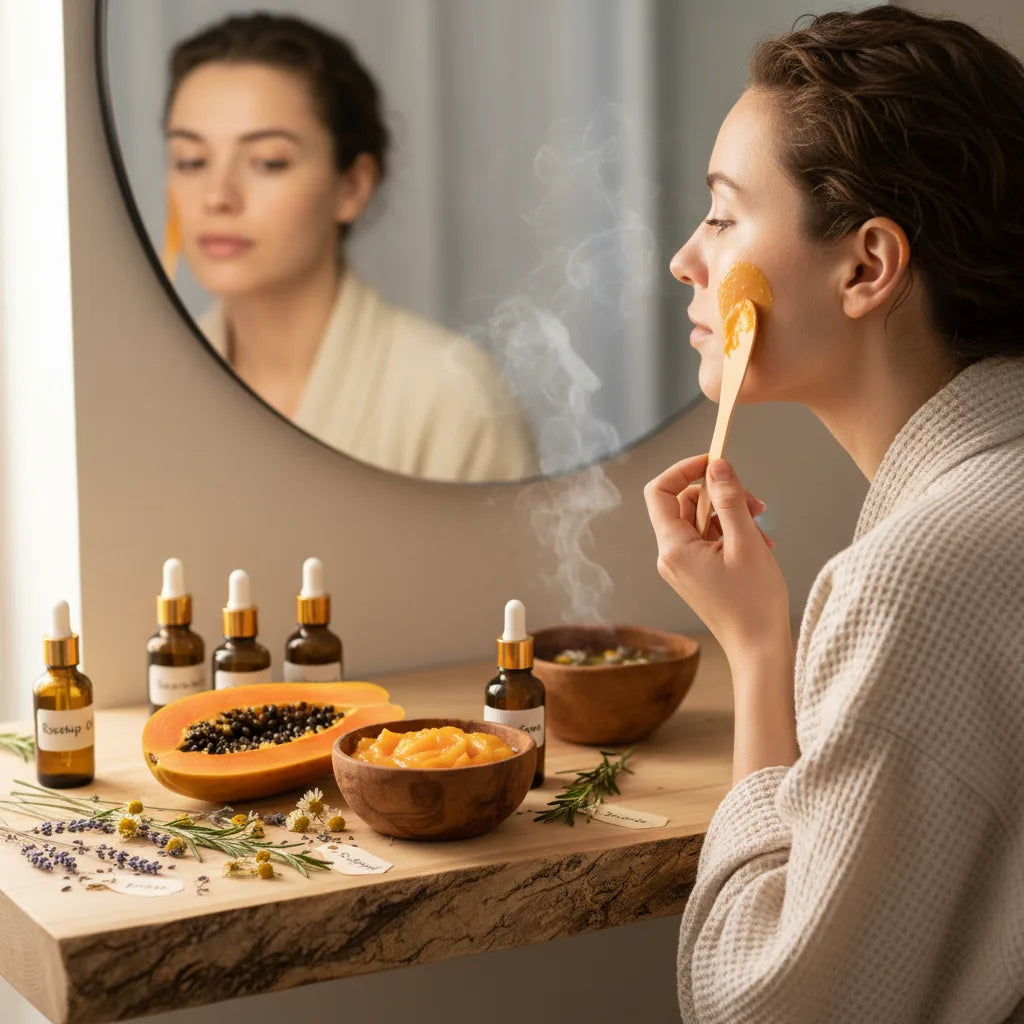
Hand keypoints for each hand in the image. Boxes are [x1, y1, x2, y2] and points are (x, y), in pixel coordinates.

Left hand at [644, 454, 790, 668]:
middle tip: (754, 503)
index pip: (659, 490)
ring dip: (730, 514)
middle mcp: (670, 556)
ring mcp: (682, 566)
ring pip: (700, 520)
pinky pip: (707, 540)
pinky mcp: (696, 574)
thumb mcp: (746, 542)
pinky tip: (760, 545)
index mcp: (674, 547)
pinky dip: (731, 534)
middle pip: (684, 503)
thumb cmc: (754, 602)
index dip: (684, 469)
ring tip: (762, 526)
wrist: (758, 649)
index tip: (715, 462)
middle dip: (719, 494)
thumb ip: (730, 499)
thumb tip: (717, 466)